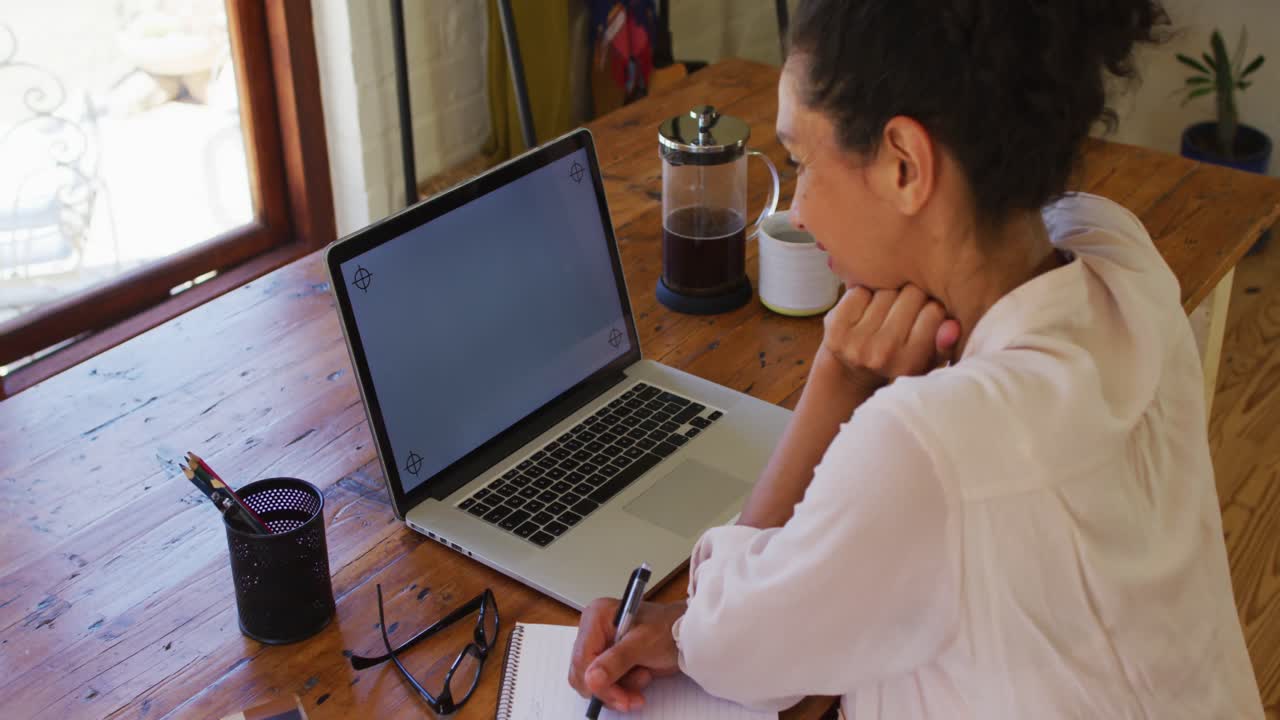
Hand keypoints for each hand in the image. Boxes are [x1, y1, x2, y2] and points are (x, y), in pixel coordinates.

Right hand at [568, 599, 684, 711]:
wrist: (685, 636)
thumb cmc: (667, 629)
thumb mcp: (642, 643)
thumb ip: (616, 661)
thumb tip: (591, 679)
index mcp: (595, 617)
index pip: (582, 659)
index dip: (596, 682)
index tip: (618, 697)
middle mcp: (593, 632)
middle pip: (584, 674)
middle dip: (610, 689)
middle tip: (630, 698)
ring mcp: (600, 647)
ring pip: (594, 683)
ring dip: (620, 689)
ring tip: (644, 677)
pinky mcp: (608, 662)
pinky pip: (605, 685)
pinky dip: (623, 690)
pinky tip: (641, 679)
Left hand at [821, 284, 959, 384]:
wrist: (851, 372)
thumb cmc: (898, 359)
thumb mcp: (928, 358)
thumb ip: (945, 342)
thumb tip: (952, 326)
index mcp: (910, 363)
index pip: (935, 311)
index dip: (932, 307)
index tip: (924, 315)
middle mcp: (882, 354)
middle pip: (911, 295)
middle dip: (911, 297)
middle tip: (903, 311)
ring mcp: (855, 342)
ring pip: (885, 290)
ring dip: (887, 295)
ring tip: (884, 313)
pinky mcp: (834, 329)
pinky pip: (858, 291)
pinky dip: (863, 296)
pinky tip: (865, 312)